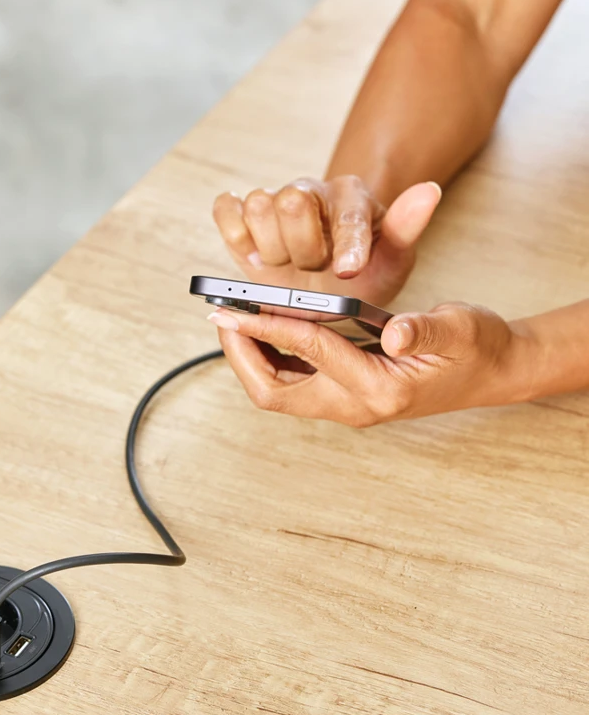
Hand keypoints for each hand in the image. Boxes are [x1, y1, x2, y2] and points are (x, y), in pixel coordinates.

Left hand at [207, 302, 530, 425]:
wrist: (494, 371)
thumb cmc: (477, 346)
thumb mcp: (459, 327)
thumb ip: (426, 330)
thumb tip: (395, 333)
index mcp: (382, 389)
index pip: (312, 352)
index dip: (269, 326)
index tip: (233, 308)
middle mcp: (356, 405)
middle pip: (275, 392)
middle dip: (241, 356)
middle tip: (221, 316)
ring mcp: (347, 406)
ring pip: (279, 392)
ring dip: (249, 358)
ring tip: (231, 319)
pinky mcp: (344, 397)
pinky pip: (292, 383)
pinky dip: (269, 358)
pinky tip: (260, 329)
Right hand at [212, 177, 441, 305]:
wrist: (325, 285)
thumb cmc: (361, 271)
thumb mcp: (393, 260)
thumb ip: (406, 227)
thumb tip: (430, 190)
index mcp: (350, 196)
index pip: (347, 213)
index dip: (346, 245)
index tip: (347, 273)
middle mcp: (309, 191)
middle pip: (292, 203)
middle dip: (303, 249)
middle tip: (315, 269)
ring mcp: (272, 201)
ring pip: (258, 207)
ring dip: (272, 249)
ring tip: (288, 265)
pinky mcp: (240, 216)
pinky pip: (226, 210)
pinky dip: (236, 235)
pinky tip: (256, 255)